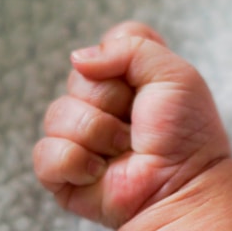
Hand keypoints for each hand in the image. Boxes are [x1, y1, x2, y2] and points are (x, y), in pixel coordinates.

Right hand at [33, 22, 229, 228]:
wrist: (184, 186)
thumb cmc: (186, 135)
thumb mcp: (174, 75)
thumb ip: (131, 45)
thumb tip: (77, 60)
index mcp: (129, 81)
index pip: (106, 44)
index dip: (122, 61)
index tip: (147, 87)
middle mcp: (102, 106)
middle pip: (78, 78)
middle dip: (110, 101)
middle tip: (137, 126)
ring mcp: (80, 140)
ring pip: (58, 114)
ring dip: (98, 133)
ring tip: (125, 151)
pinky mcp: (65, 175)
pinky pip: (46, 154)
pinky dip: (75, 162)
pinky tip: (100, 173)